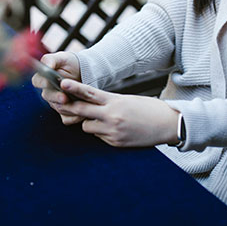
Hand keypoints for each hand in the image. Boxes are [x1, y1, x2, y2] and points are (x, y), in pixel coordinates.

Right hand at [31, 52, 83, 124]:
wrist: (86, 73)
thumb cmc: (71, 63)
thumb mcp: (62, 58)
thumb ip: (51, 60)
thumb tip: (45, 65)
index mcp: (44, 78)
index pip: (37, 81)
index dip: (42, 83)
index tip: (48, 82)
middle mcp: (48, 92)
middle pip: (48, 97)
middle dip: (56, 97)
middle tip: (64, 98)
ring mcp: (56, 103)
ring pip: (58, 108)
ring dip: (66, 107)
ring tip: (76, 104)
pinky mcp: (66, 112)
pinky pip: (67, 118)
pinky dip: (74, 117)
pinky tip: (82, 113)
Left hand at [60, 79, 180, 147]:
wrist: (166, 124)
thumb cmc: (147, 108)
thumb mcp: (126, 99)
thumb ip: (107, 101)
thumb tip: (88, 103)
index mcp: (114, 101)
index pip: (89, 93)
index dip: (74, 88)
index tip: (62, 83)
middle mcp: (111, 116)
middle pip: (81, 111)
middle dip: (69, 107)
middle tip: (59, 102)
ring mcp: (112, 131)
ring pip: (87, 126)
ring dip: (89, 122)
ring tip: (104, 118)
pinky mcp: (115, 142)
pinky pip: (99, 136)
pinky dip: (101, 132)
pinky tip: (115, 128)